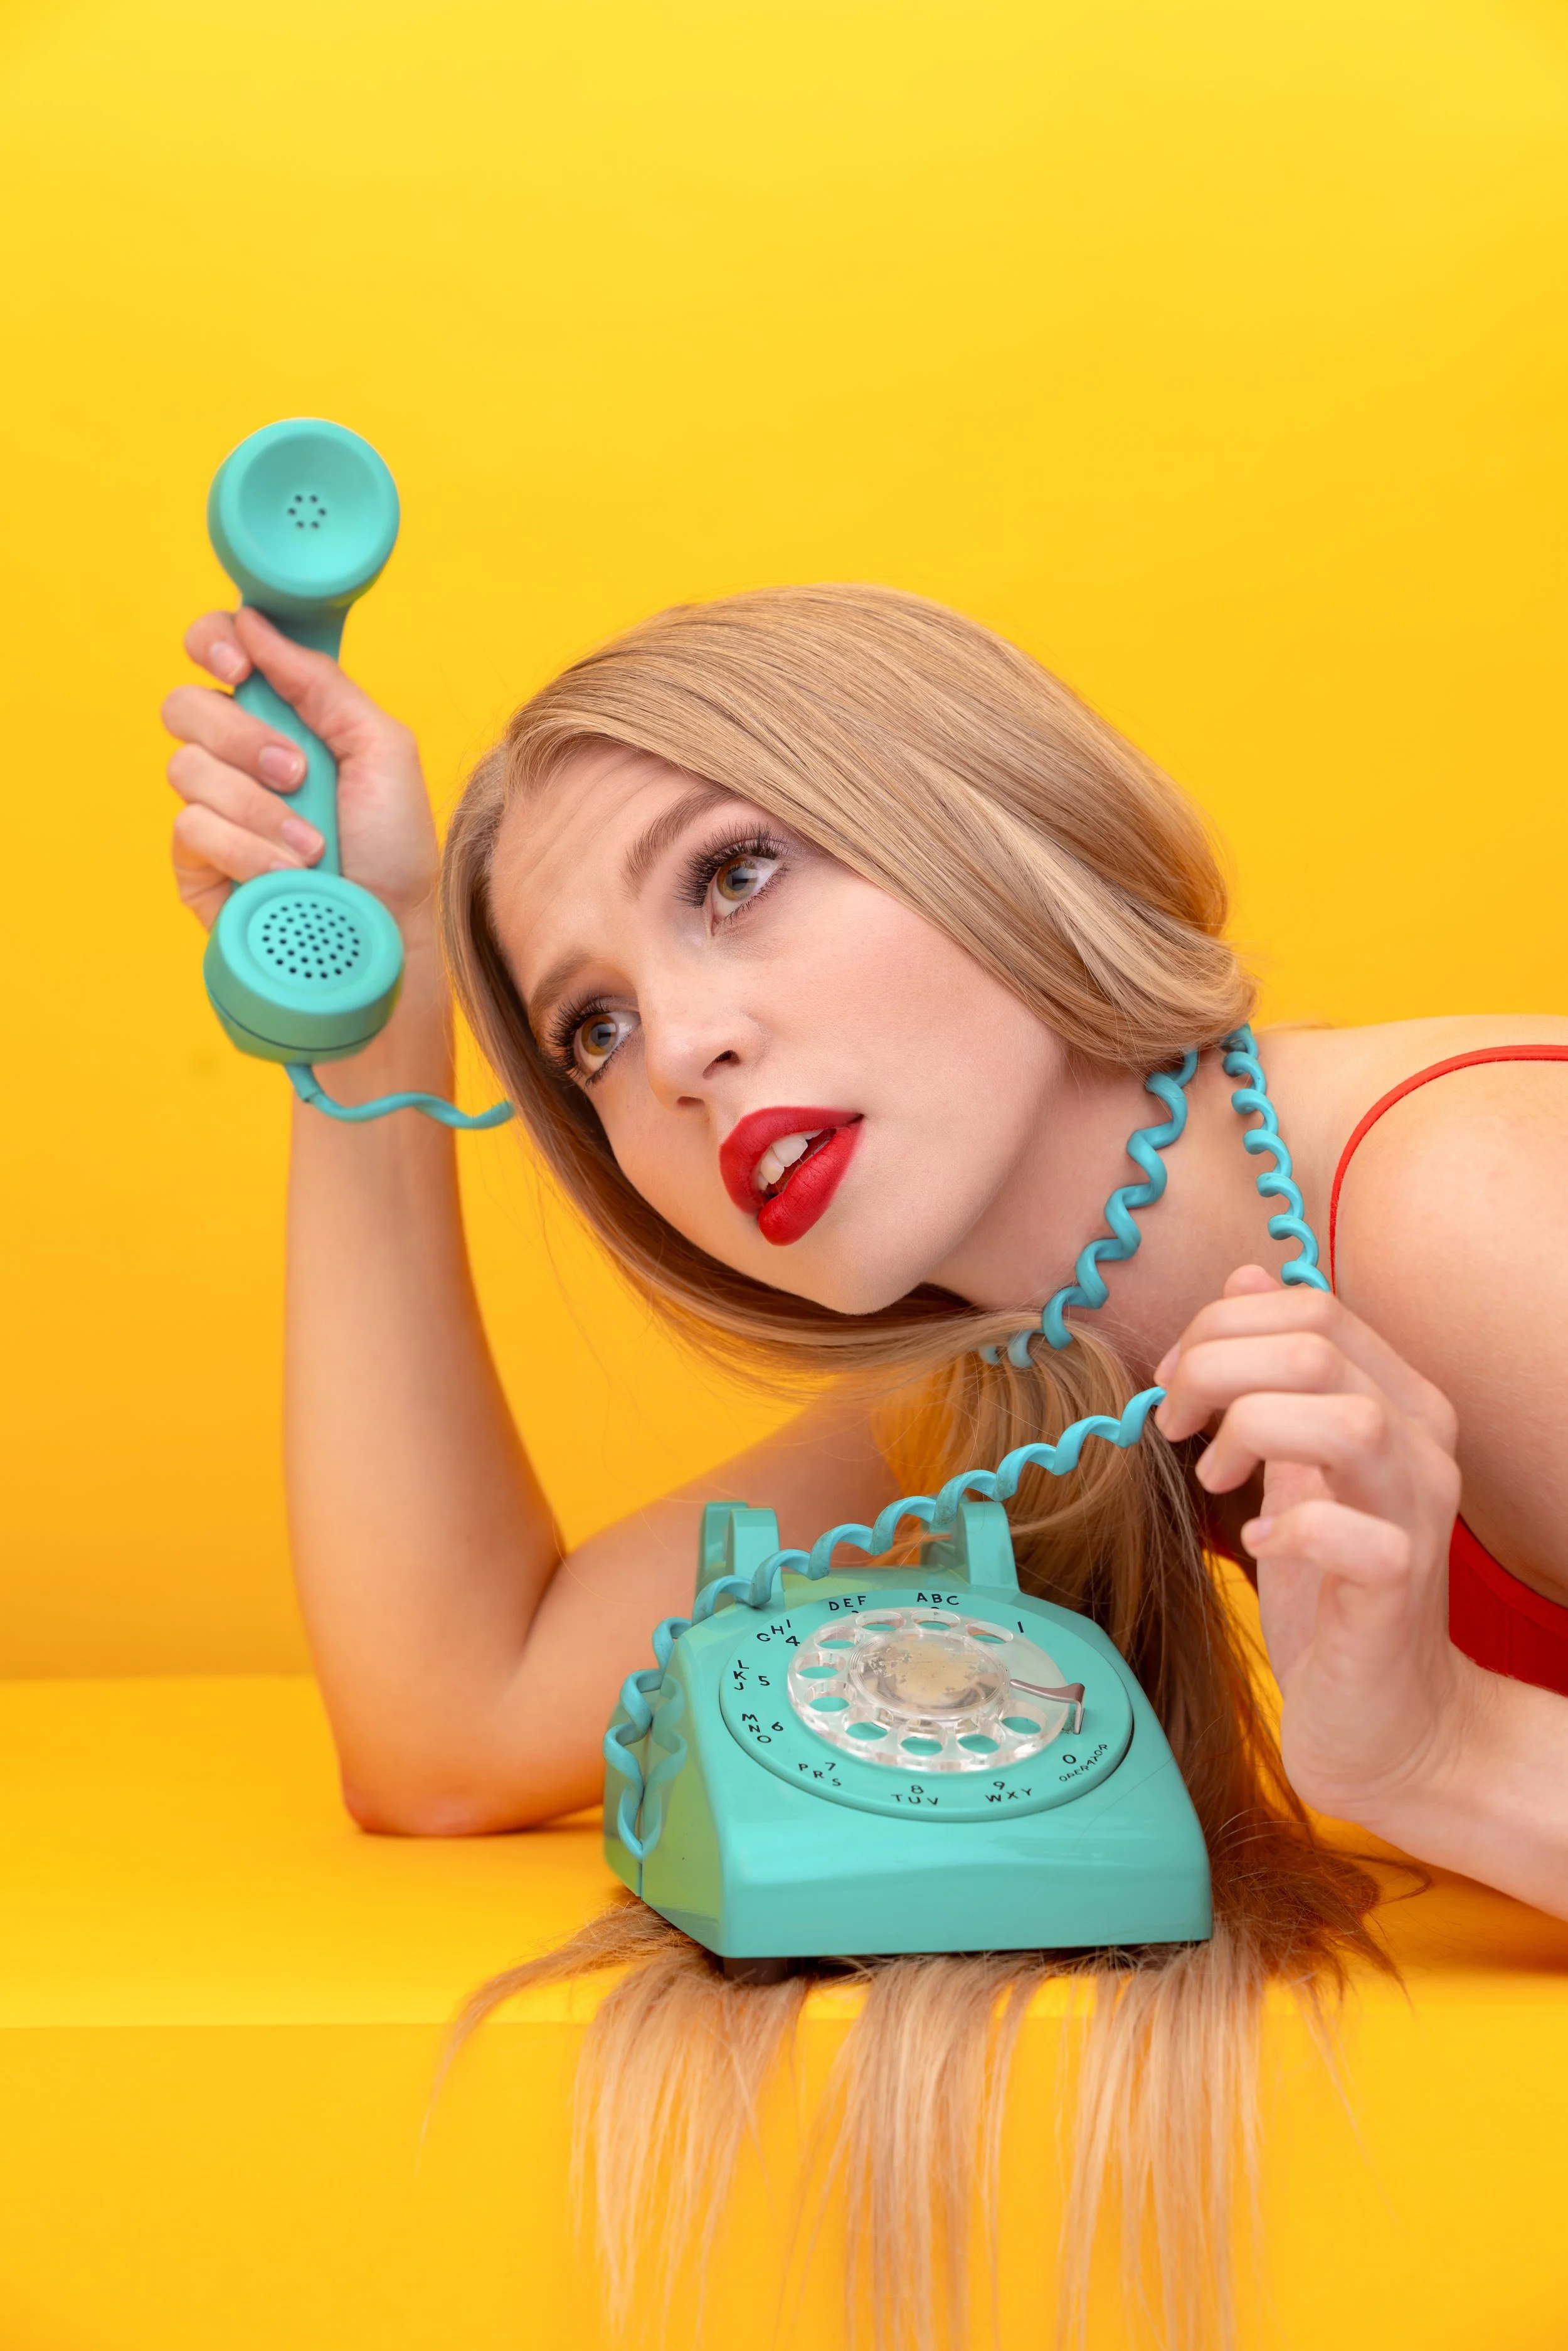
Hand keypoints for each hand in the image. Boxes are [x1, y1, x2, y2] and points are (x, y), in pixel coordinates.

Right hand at [162, 608, 437, 933]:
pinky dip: (246, 847)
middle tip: (296, 772)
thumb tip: (254, 621)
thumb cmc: (394, 847)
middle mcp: (237, 756)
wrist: (386, 930)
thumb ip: (322, 682)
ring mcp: (212, 808)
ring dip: (257, 806)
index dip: (212, 643)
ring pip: (185, 768)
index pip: (217, 652)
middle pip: (184, 705)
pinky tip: (287, 871)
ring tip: (311, 843)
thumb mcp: (382, 748)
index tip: (238, 665)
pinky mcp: (195, 863)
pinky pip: (189, 827)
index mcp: (281, 716)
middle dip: (242, 737)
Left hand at [1153, 1266, 1476, 1835]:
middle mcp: (1422, 1447)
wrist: (1389, 1720)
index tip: (1173, 1381)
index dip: (1222, 1326)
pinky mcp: (1397, 1592)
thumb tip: (1247, 1278)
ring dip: (1252, 1431)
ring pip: (1348, 1420)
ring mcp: (1417, 1518)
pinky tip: (1258, 1542)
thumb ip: (1278, 1377)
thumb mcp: (1295, 1464)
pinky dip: (1291, 1527)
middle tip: (1175, 1423)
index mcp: (1398, 1403)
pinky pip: (1356, 1534)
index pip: (1313, 1307)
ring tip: (1214, 1475)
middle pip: (1318, 1346)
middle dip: (1216, 1367)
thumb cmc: (1331, 1591)